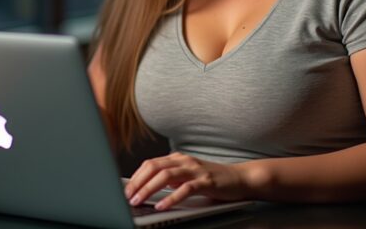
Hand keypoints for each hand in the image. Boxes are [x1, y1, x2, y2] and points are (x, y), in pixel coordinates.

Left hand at [123, 152, 252, 210]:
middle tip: (128, 196)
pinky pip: (184, 189)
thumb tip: (148, 187)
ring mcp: (195, 170)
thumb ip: (171, 179)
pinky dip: (171, 198)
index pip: (150, 164)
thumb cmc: (213, 180)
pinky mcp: (205, 181)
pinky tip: (162, 206)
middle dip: (137, 183)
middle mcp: (184, 161)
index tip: (125, 189)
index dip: (135, 177)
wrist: (239, 178)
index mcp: (178, 158)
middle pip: (153, 168)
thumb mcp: (187, 176)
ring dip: (148, 189)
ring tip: (139, 200)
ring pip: (165, 177)